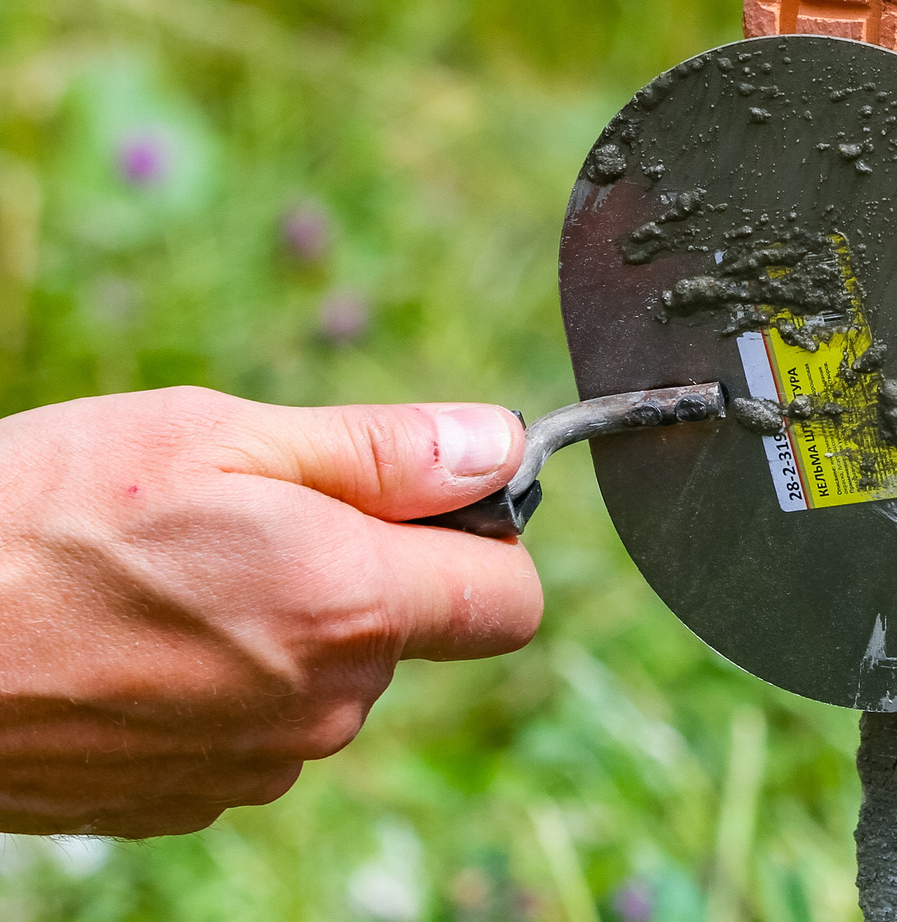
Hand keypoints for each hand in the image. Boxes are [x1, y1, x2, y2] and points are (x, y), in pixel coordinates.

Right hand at [0, 388, 541, 836]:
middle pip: (405, 637)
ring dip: (278, 629)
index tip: (425, 506)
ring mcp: (247, 768)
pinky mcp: (180, 802)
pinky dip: (213, 683)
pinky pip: (247, 730)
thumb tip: (500, 448)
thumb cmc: (37, 520)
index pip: (508, 602)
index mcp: (347, 606)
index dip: (483, 543)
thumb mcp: (217, 436)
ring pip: (322, 684)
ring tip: (164, 578)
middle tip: (244, 519)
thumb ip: (382, 451)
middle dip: (359, 573)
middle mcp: (317, 708)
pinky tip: (129, 640)